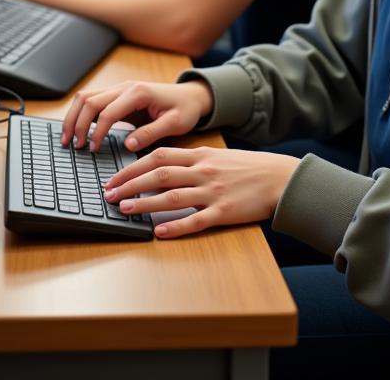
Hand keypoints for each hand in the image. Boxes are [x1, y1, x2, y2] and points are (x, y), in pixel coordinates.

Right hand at [62, 80, 214, 151]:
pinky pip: (93, 100)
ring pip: (86, 97)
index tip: (92, 150)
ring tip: (67, 138)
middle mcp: (125, 87)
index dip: (96, 132)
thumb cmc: (185, 109)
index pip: (107, 112)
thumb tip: (128, 145)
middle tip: (71, 145)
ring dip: (74, 116)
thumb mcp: (175, 124)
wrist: (191, 96)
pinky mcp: (118, 95)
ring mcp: (120, 89)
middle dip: (76, 123)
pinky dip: (80, 113)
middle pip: (89, 101)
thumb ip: (152, 133)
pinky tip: (77, 129)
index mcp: (138, 93)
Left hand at [104, 146, 299, 238]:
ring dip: (145, 203)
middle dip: (131, 183)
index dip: (133, 166)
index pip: (159, 156)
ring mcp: (213, 191)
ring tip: (125, 209)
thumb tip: (161, 167)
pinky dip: (176, 227)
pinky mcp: (225, 211)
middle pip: (160, 174)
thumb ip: (192, 160)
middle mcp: (203, 171)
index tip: (114, 177)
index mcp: (200, 155)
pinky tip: (159, 233)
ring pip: (172, 196)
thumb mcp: (217, 156)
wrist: (279, 177)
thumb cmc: (247, 168)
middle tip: (109, 194)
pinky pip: (197, 220)